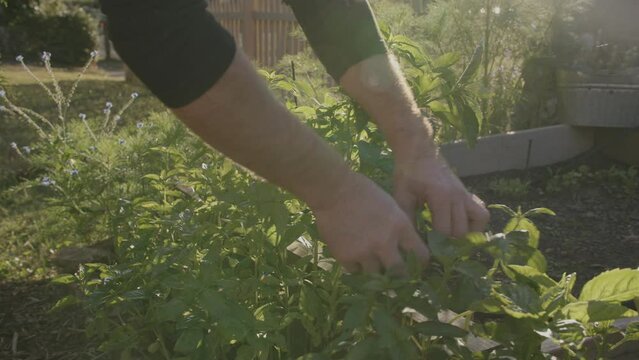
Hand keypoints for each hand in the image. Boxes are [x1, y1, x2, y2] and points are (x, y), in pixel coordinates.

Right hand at [311, 172, 429, 273]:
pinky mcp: (345, 257)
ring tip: (373, 267)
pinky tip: (356, 258)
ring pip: (376, 276)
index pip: (421, 255)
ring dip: (376, 273)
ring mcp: (364, 252)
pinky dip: (357, 268)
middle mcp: (385, 242)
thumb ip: (400, 228)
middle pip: (400, 273)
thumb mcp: (391, 206)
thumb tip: (408, 248)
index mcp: (400, 227)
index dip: (421, 263)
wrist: (333, 191)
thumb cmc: (364, 192)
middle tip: (397, 276)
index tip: (417, 266)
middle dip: (400, 276)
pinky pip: (356, 272)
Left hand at [393, 149, 489, 237]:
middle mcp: (457, 197)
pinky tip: (461, 226)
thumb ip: (408, 217)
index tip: (424, 245)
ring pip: (477, 222)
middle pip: (461, 230)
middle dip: (449, 241)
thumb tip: (412, 239)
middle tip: (435, 244)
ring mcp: (465, 195)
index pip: (444, 230)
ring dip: (465, 233)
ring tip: (450, 236)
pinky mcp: (467, 194)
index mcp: (440, 197)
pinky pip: (482, 212)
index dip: (435, 242)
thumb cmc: (408, 172)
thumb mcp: (402, 195)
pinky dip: (476, 223)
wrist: (419, 152)